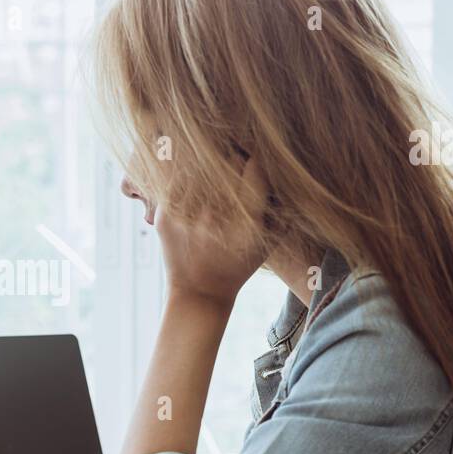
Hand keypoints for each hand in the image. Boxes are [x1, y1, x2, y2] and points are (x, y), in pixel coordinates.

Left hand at [153, 158, 270, 306]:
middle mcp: (217, 215)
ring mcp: (188, 214)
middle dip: (233, 162)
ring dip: (208, 166)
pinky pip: (175, 179)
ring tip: (211, 176)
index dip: (255, 162)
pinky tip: (191, 186)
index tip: (253, 165)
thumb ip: (282, 209)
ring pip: (200, 165)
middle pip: (228, 161)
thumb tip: (287, 176)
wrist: (199, 292)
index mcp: (247, 220)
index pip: (254, 168)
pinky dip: (184, 177)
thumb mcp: (268, 242)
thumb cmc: (238, 266)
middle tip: (231, 171)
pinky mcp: (166, 215)